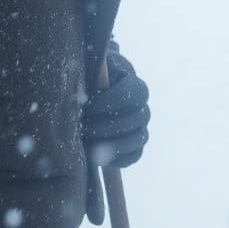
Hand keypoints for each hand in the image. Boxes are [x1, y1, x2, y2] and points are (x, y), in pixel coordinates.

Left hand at [82, 54, 149, 169]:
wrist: (93, 92)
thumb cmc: (92, 78)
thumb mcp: (93, 69)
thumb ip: (94, 72)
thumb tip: (85, 80)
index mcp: (135, 85)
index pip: (132, 93)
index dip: (111, 101)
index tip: (89, 106)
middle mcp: (143, 107)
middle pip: (136, 119)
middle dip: (108, 125)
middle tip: (85, 128)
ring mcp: (141, 127)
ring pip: (138, 139)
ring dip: (114, 144)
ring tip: (90, 145)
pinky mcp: (135, 145)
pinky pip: (134, 155)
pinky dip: (119, 159)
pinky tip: (101, 157)